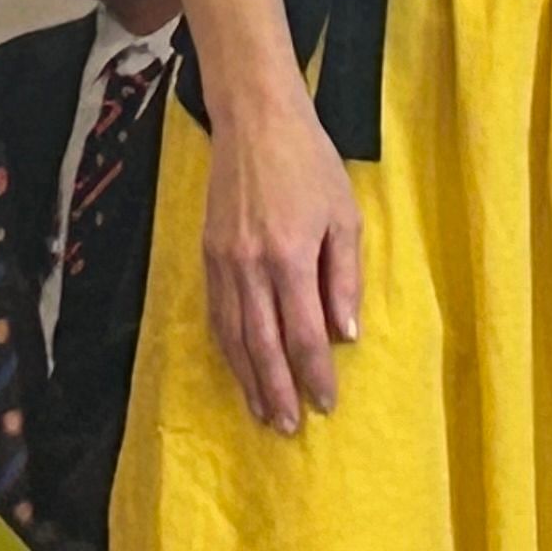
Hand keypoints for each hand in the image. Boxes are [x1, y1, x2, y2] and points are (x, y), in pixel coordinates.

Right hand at [201, 85, 362, 433]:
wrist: (255, 123)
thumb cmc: (310, 163)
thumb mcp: (344, 215)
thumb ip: (344, 277)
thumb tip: (344, 334)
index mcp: (290, 257)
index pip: (302, 335)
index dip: (315, 374)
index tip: (326, 403)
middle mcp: (251, 268)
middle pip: (262, 347)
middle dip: (278, 392)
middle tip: (291, 428)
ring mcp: (223, 264)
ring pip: (234, 338)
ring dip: (249, 381)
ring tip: (264, 413)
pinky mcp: (207, 256)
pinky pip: (216, 316)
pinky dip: (228, 350)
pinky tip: (240, 369)